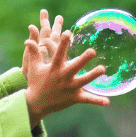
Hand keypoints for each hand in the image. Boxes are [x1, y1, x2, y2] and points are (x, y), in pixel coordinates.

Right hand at [22, 10, 108, 127]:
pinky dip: (97, 101)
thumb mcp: (34, 67)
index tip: (68, 32)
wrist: (36, 104)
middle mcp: (62, 77)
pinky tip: (107, 101)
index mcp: (54, 68)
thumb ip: (34, 52)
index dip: (63, 43)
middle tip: (92, 51)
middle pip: (74, 67)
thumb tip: (28, 40)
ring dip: (92, 76)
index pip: (59, 54)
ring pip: (83, 81)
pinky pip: (87, 100)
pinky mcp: (73, 98)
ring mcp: (69, 88)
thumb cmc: (36, 82)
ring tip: (102, 69)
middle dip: (83, 59)